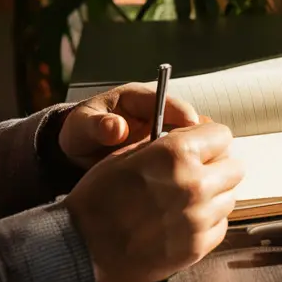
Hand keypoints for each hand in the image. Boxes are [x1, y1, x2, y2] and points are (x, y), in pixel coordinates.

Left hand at [58, 83, 201, 169]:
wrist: (79, 151)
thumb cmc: (81, 132)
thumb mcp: (81, 127)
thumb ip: (96, 126)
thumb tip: (116, 128)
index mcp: (138, 99)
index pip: (167, 101)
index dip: (182, 112)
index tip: (190, 125)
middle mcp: (157, 115)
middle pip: (188, 120)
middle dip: (198, 135)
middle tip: (202, 153)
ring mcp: (164, 134)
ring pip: (191, 139)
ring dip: (196, 153)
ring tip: (197, 170)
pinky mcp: (166, 153)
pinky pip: (184, 156)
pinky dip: (188, 166)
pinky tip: (187, 183)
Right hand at [64, 122, 244, 281]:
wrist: (79, 249)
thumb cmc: (98, 198)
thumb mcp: (126, 154)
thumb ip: (168, 141)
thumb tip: (198, 132)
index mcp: (177, 154)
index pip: (222, 134)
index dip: (209, 140)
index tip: (201, 147)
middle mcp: (195, 184)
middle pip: (235, 167)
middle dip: (217, 166)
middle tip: (197, 174)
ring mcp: (199, 218)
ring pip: (230, 197)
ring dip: (214, 195)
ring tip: (185, 200)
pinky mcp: (198, 247)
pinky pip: (220, 226)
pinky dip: (208, 222)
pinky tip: (183, 222)